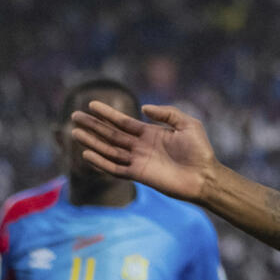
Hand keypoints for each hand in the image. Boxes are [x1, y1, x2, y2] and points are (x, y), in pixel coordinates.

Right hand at [70, 101, 217, 202]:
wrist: (205, 176)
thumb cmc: (200, 151)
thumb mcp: (188, 124)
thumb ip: (167, 113)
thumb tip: (144, 108)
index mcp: (150, 133)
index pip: (123, 122)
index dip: (108, 114)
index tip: (92, 104)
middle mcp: (141, 146)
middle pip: (111, 134)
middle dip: (93, 125)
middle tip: (74, 116)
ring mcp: (138, 161)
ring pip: (109, 150)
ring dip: (92, 141)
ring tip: (74, 132)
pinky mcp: (139, 175)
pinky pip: (115, 168)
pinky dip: (101, 162)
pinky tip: (87, 154)